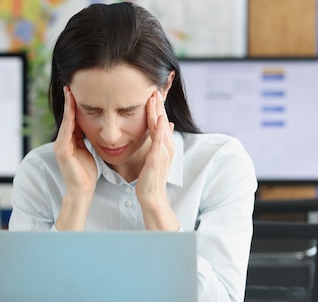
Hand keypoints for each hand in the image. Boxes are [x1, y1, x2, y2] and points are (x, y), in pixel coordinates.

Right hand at [53, 86, 96, 194]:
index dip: (75, 105)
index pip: (73, 119)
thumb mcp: (88, 152)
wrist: (82, 190)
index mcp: (70, 141)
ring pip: (66, 121)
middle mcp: (63, 141)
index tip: (79, 91)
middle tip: (71, 85)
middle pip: (67, 117)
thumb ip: (86, 140)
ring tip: (70, 91)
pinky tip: (72, 108)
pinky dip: (69, 118)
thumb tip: (92, 129)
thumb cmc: (87, 173)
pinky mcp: (62, 150)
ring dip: (68, 106)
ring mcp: (61, 145)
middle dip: (69, 101)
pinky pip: (67, 130)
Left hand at [136, 91, 178, 230]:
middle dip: (159, 105)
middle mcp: (167, 147)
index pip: (161, 123)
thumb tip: (166, 125)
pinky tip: (160, 118)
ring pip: (161, 128)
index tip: (153, 94)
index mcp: (165, 146)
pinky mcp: (158, 158)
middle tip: (155, 89)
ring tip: (156, 98)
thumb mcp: (155, 156)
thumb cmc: (150, 179)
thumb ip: (159, 142)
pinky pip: (160, 141)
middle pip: (163, 121)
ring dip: (159, 112)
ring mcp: (164, 152)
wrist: (151, 196)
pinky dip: (161, 129)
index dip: (158, 108)